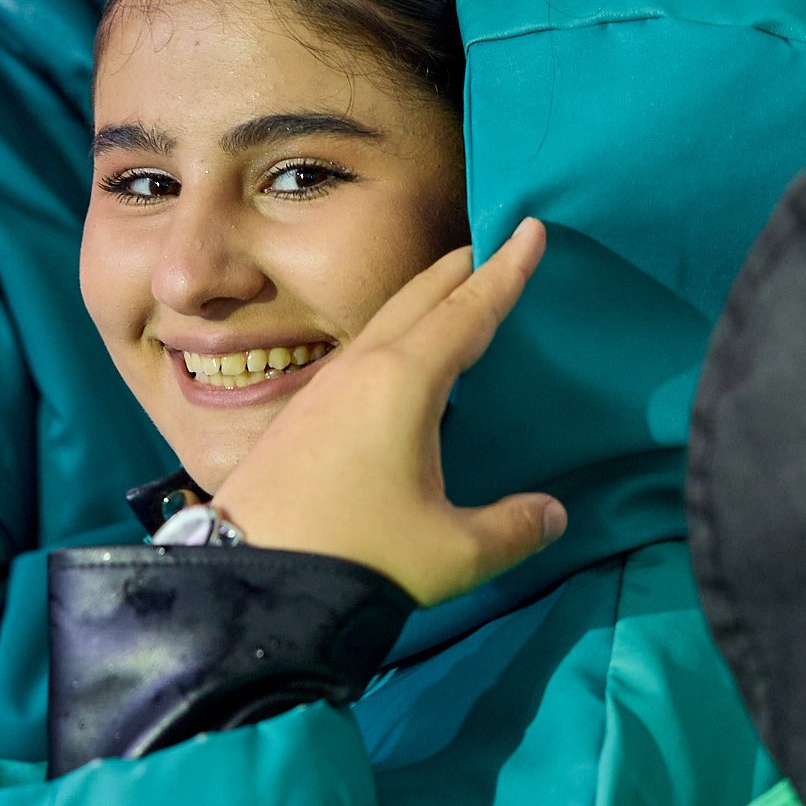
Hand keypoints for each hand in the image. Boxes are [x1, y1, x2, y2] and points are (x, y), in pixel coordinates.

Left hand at [209, 220, 566, 606]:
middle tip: (496, 242)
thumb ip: (513, 529)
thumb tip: (554, 513)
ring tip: (452, 289)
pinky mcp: (303, 413)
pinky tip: (398, 358)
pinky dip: (396, 329)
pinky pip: (362, 348)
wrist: (251, 576)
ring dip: (425, 296)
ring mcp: (326, 387)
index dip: (507, 271)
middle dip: (463, 267)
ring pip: (386, 319)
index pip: (469, 311)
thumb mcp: (452, 553)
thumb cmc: (356, 555)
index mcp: (404, 382)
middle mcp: (363, 369)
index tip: (531, 229)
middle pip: (422, 297)